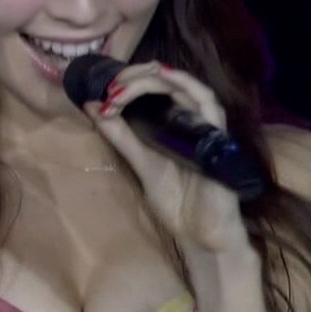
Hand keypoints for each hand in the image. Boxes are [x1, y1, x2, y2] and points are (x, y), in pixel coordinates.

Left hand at [85, 62, 255, 257]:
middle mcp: (191, 119)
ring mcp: (206, 126)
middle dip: (136, 78)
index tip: (104, 91)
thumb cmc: (176, 201)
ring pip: (186, 86)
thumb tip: (92, 105)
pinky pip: (208, 104)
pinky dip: (187, 86)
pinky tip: (164, 77)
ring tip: (127, 82)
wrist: (200, 234)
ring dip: (154, 80)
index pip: (153, 88)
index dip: (128, 82)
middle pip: (166, 82)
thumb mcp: (141, 164)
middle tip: (112, 86)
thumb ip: (121, 136)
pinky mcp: (219, 137)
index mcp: (173, 123)